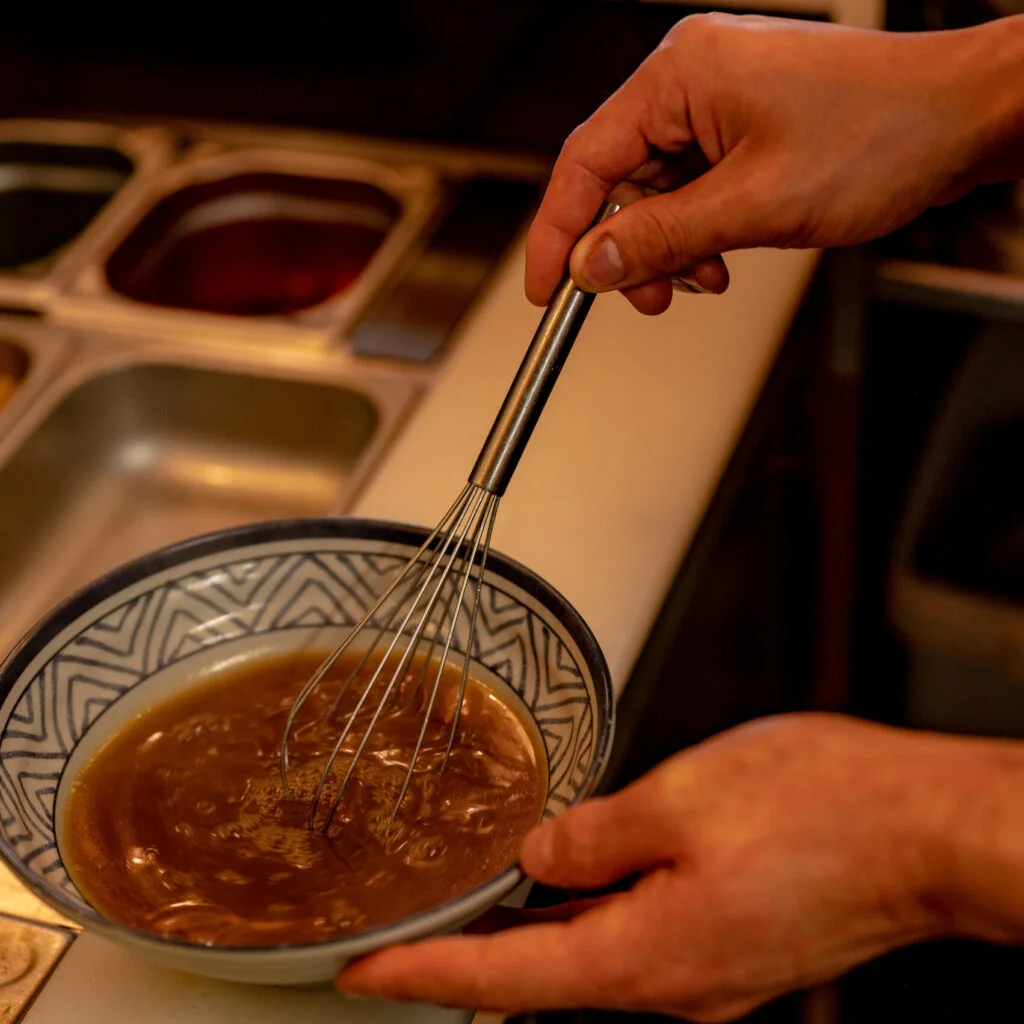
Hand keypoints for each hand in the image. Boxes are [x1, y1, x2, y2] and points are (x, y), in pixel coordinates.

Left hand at [336, 713, 1000, 1019]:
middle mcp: (675, 984)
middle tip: (402, 932)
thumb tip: (541, 858)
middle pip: (542, 976)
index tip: (362, 973)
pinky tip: (570, 883)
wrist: (928, 831)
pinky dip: (588, 915)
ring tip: (471, 903)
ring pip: (591, 954)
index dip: (424, 975)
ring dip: (530, 933)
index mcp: (649, 954)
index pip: (504, 980)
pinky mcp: (733, 944)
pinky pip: (636, 935)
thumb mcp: (684, 796)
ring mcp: (708, 971)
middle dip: (469, 955)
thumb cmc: (823, 807)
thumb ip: (596, 833)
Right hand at [526, 13, 1023, 314]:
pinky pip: (695, 188)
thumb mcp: (753, 205)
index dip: (557, 231)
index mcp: (681, 75)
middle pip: (619, 180)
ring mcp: (721, 102)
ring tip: (704, 275)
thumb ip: (660, 239)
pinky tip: (724, 256)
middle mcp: (694, 79)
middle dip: (628, 248)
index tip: (545, 286)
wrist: (963, 120)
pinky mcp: (745, 127)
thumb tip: (592, 265)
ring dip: (670, 246)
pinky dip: (700, 232)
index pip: (585, 162)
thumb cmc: (882, 133)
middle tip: (644, 296)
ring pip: (658, 192)